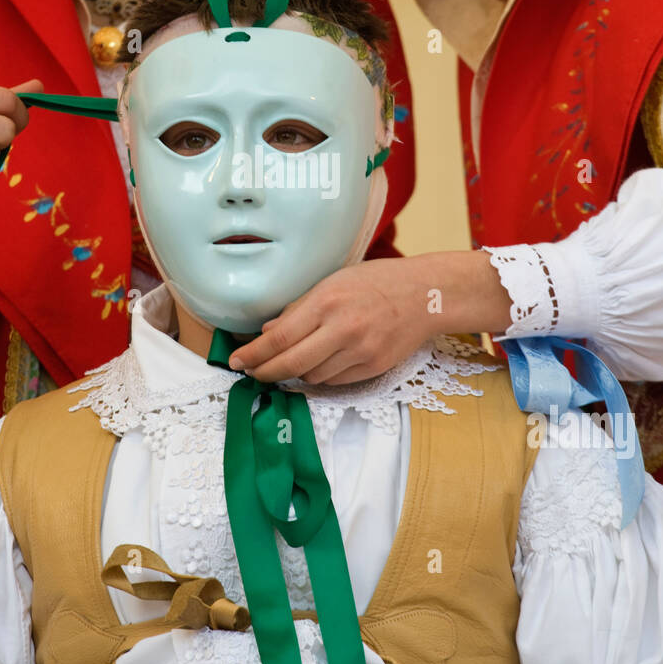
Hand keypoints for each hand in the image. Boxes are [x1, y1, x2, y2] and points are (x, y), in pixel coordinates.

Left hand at [228, 258, 435, 384]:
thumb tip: (267, 332)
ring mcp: (360, 351)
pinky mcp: (373, 368)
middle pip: (290, 363)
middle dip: (264, 372)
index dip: (254, 353)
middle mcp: (343, 329)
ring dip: (294, 372)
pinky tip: (317, 364)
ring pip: (311, 376)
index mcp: (328, 302)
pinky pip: (334, 381)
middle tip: (250, 372)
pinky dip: (320, 375)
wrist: (426, 295)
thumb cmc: (376, 282)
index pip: (280, 338)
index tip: (236, 360)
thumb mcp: (333, 282)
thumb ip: (299, 309)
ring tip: (288, 362)